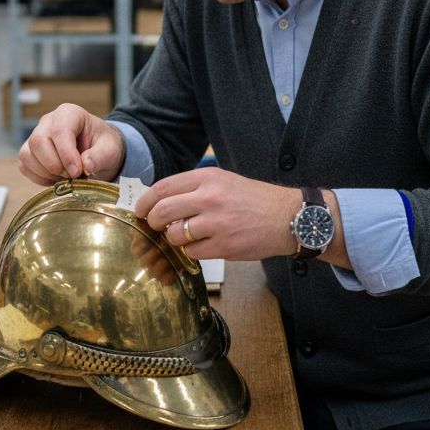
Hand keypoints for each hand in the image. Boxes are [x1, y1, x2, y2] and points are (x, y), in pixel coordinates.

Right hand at [17, 103, 125, 184]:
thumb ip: (100, 156)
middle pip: (38, 141)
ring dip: (46, 173)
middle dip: (54, 164)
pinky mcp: (30, 153)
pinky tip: (57, 179)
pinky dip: (39, 178)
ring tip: (67, 177)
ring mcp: (36, 136)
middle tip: (72, 175)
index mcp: (69, 113)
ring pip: (27, 155)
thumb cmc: (103, 145)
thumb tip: (85, 165)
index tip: (77, 171)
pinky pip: (25, 166)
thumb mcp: (110, 149)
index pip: (60, 131)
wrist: (98, 151)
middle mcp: (48, 121)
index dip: (66, 154)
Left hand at [135, 167, 297, 260]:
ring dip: (174, 238)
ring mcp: (218, 223)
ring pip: (175, 234)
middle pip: (162, 211)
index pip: (163, 188)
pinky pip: (192, 252)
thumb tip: (159, 200)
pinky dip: (192, 250)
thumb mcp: (223, 181)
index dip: (145, 202)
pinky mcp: (225, 246)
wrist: (288, 217)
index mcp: (208, 178)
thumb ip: (193, 187)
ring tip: (185, 235)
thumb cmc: (253, 199)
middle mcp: (211, 198)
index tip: (141, 210)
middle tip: (155, 226)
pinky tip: (204, 244)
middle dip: (152, 221)